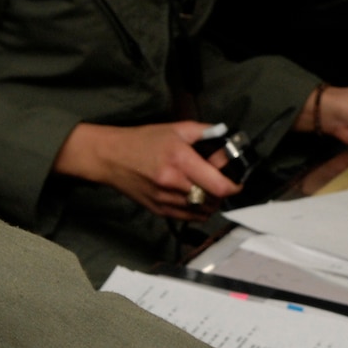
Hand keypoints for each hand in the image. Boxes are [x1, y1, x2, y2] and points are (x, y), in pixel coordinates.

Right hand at [54, 121, 238, 220]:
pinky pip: (188, 218)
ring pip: (201, 212)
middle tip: (221, 182)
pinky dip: (197, 211)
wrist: (110, 157)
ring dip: (211, 203)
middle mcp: (173, 183)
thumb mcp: (176, 128)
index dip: (233, 186)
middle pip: (212, 200)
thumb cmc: (143, 141)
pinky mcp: (158, 211)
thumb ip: (205, 132)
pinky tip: (195, 198)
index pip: (218, 185)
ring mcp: (165, 200)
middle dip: (222, 193)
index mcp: (180, 160)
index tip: (237, 182)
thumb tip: (227, 138)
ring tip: (208, 189)